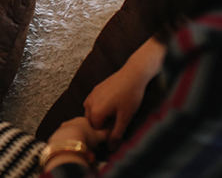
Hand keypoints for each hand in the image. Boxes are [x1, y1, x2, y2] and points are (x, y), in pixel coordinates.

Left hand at [48, 116, 108, 149]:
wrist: (68, 141)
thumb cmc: (85, 137)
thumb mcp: (99, 136)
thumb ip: (106, 134)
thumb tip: (112, 133)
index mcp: (82, 119)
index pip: (89, 124)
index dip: (93, 133)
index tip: (96, 141)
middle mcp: (71, 121)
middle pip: (79, 129)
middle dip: (83, 136)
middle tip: (88, 146)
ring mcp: (62, 128)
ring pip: (70, 134)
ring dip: (75, 140)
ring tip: (80, 149)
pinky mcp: (55, 136)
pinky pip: (63, 140)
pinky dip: (67, 144)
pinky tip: (70, 150)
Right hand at [84, 36, 166, 150]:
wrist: (132, 73)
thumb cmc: (130, 96)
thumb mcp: (125, 118)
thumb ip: (116, 134)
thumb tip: (110, 148)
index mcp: (94, 112)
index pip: (95, 131)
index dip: (106, 133)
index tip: (117, 128)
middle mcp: (89, 103)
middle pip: (91, 122)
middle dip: (101, 125)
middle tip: (117, 122)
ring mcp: (91, 95)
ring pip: (91, 112)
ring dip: (100, 116)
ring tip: (116, 113)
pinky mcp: (95, 89)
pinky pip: (93, 103)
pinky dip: (100, 108)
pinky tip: (113, 104)